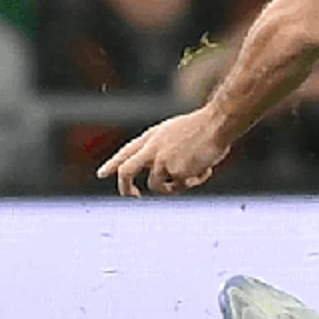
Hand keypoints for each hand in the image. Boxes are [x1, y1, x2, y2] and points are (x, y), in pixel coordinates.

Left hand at [100, 108, 232, 195]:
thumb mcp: (174, 132)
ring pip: (157, 186)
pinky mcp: (175, 172)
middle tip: (133, 196)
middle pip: (126, 171)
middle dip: (125, 187)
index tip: (101, 174)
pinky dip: (194, 182)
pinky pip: (181, 187)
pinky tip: (206, 167)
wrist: (217, 123)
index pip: (126, 151)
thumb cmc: (203, 126)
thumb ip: (162, 149)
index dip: (112, 164)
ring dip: (174, 186)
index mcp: (152, 136)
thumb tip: (158, 174)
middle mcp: (152, 149)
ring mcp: (162, 161)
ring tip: (194, 174)